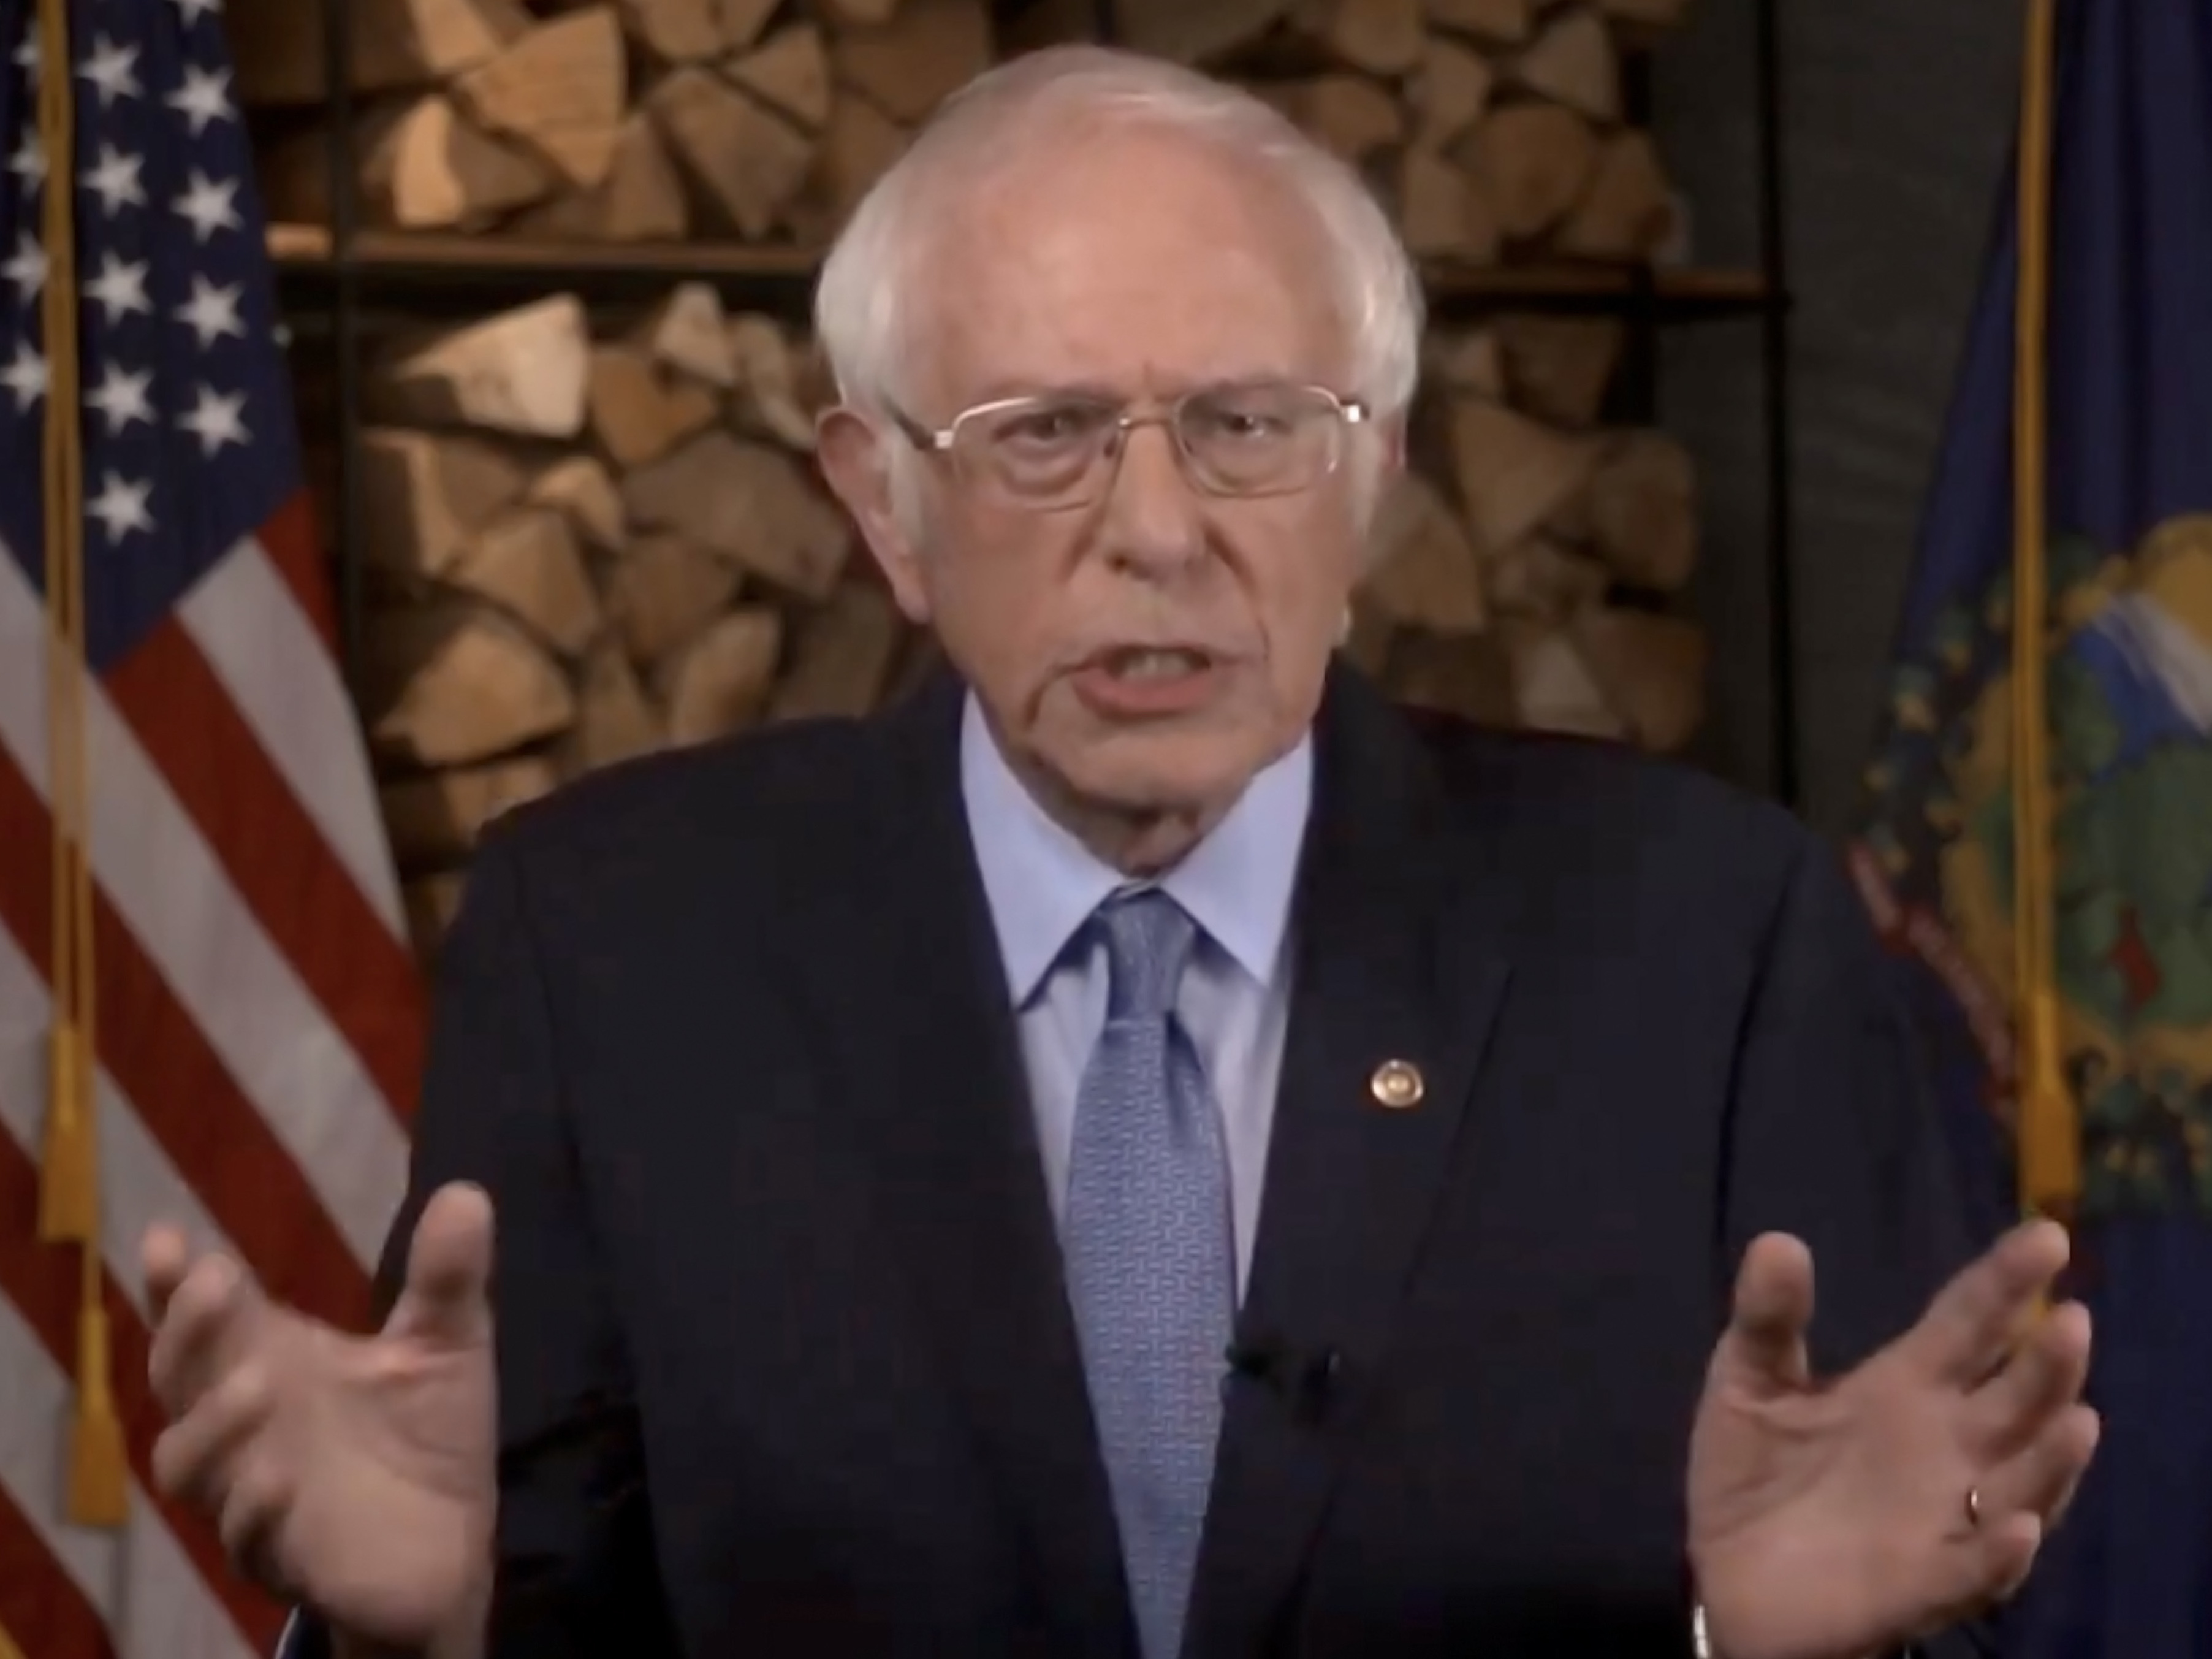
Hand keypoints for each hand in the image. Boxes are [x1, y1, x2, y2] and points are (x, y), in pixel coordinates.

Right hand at [145, 1182, 498, 1647]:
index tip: (165, 1238)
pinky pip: (245, 1540)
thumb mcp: (448, 1345)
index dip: (172, 1284)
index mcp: (273, 1362)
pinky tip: (280, 1478)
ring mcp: (253, 1493)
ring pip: (189, 1465)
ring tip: (258, 1381)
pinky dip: (254, 1509)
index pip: (206, 1319)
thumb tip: (466, 1192)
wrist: (452, 1542)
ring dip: (212, 1425)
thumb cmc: (429, 1434)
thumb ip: (447, 1278)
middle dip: (183, 1333)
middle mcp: (245, 1425)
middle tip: (213, 1283)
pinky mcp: (283, 1559)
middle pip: (178, 1379)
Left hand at [1687, 1220, 2097, 1658]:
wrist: (1733, 1579)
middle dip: (2047, 1364)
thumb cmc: (1757, 1475)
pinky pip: (1977, 1571)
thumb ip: (1767, 1319)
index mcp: (1905, 1386)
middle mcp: (1946, 1446)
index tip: (2047, 1234)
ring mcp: (1946, 1516)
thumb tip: (1777, 1240)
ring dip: (2051, 1458)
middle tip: (2071, 1318)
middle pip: (2016, 1399)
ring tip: (2077, 1419)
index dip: (2006, 1280)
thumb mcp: (1748, 1384)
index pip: (1968, 1322)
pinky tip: (2014, 1529)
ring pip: (2022, 1485)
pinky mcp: (1926, 1583)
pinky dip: (2001, 1553)